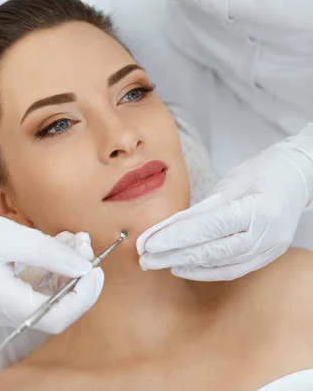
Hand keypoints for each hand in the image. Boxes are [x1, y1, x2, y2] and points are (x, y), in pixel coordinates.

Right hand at [0, 168, 102, 333]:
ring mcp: (0, 302)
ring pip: (46, 292)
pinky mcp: (1, 289)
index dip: (83, 296)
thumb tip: (85, 266)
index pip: (56, 317)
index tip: (96, 270)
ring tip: (75, 238)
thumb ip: (50, 253)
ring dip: (65, 266)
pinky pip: (33, 283)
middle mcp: (2, 311)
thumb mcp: (11, 237)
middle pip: (53, 306)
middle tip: (86, 245)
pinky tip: (59, 241)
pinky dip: (50, 264)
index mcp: (1, 304)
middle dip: (76, 276)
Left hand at [137, 126, 312, 280]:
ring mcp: (269, 248)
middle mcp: (265, 234)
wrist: (299, 176)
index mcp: (258, 208)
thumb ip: (205, 207)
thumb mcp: (232, 181)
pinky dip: (206, 271)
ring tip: (157, 263)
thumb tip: (171, 228)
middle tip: (144, 257)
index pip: (208, 227)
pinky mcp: (267, 255)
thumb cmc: (264, 170)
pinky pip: (233, 269)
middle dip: (173, 255)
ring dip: (185, 265)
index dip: (175, 237)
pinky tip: (183, 268)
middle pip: (211, 250)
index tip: (148, 242)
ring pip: (220, 264)